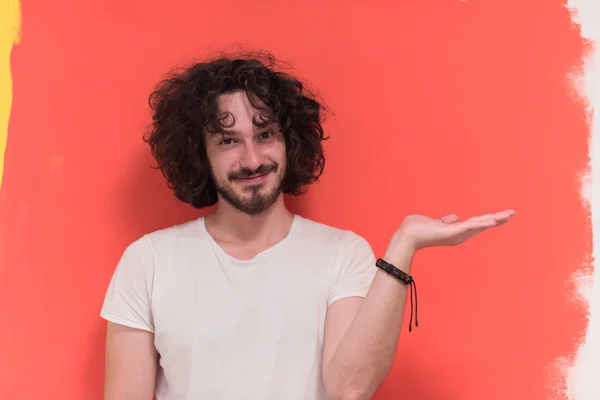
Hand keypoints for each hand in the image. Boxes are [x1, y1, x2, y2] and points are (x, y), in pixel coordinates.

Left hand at [394, 209, 514, 251]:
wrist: (407, 235)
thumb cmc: (417, 229)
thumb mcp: (435, 222)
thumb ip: (445, 221)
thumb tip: (453, 217)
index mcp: (455, 231)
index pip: (476, 223)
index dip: (488, 219)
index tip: (501, 217)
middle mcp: (459, 234)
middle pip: (482, 224)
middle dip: (497, 219)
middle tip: (512, 213)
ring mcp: (456, 233)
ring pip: (479, 224)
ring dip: (494, 219)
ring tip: (508, 215)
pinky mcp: (452, 232)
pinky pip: (469, 227)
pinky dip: (481, 224)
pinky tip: (492, 221)